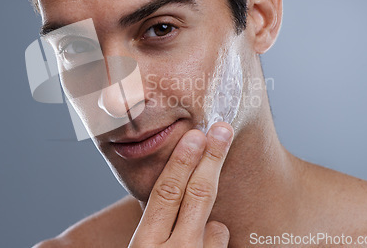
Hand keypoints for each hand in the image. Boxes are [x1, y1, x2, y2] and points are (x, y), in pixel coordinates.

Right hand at [128, 123, 233, 247]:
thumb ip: (153, 227)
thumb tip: (169, 193)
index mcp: (144, 243)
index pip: (166, 192)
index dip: (182, 161)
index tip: (196, 135)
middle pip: (198, 194)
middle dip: (212, 158)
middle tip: (223, 130)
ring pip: (216, 224)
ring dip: (209, 222)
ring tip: (194, 234)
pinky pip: (222, 243)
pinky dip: (213, 242)